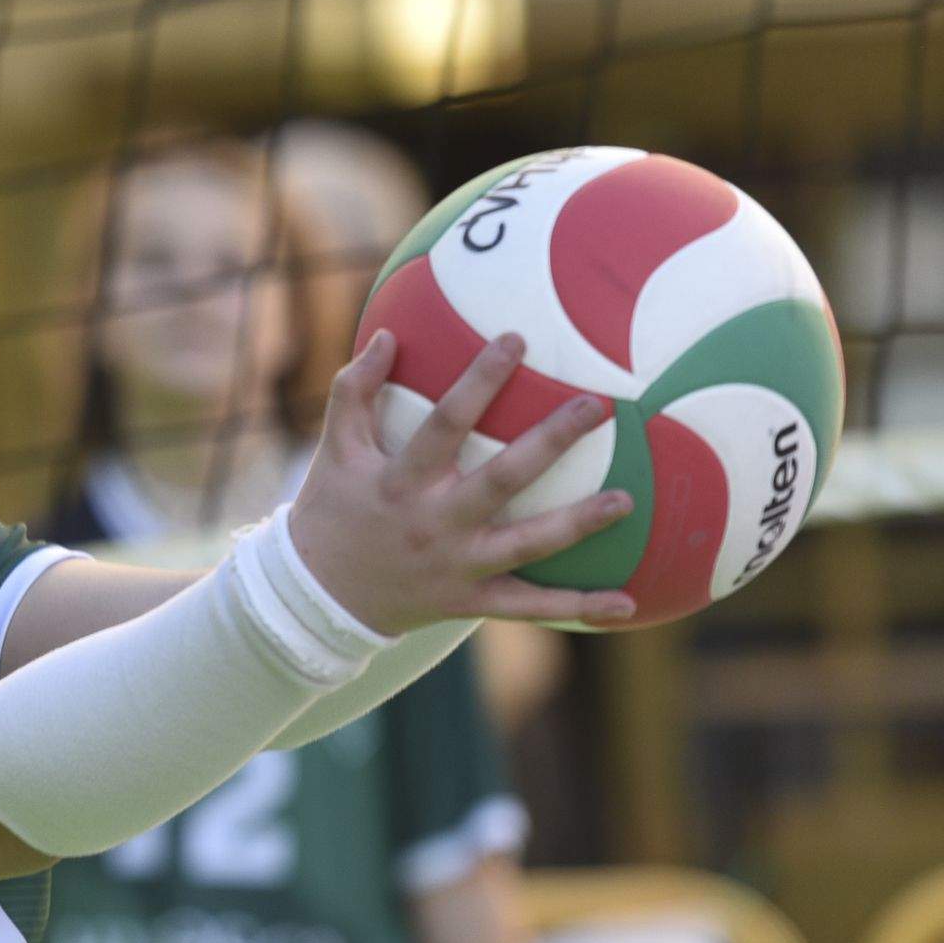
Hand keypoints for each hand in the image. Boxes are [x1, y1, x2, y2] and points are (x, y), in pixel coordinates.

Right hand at [287, 329, 636, 636]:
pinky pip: (529, 607)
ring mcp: (456, 566)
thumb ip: (354, 392)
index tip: (516, 340)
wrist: (316, 598)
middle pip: (501, 479)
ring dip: (578, 524)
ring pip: (525, 545)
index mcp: (401, 480)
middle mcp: (433, 522)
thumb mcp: (335, 451)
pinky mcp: (468, 602)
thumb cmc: (331, 511)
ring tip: (626, 500)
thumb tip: (385, 335)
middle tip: (596, 406)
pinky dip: (577, 607)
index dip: (480, 381)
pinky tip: (627, 602)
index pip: (446, 423)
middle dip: (549, 442)